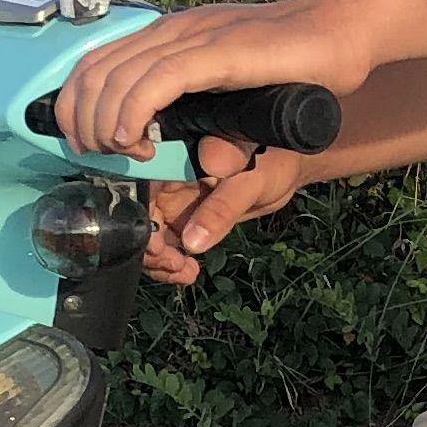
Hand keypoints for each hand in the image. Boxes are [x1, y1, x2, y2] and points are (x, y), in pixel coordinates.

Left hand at [54, 0, 375, 161]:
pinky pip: (157, 81)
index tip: (89, 146)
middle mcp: (172, 30)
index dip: (75, 107)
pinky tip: (134, 142)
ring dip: (105, 125)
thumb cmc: (293, 63)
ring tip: (120, 155)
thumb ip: (193, 103)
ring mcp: (194, 37)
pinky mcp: (218, 51)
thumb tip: (153, 137)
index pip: (95, 63)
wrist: (342, 32)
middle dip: (81, 121)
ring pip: (118, 78)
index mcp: (169, 35)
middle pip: (94, 72)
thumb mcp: (227, 86)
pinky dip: (133, 114)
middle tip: (99, 157)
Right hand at [140, 138, 307, 283]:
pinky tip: (188, 272)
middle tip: (173, 265)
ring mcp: (172, 197)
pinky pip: (166, 242)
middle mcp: (166, 175)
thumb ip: (223, 207)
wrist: (288, 168)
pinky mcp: (182, 215)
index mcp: (174, 154)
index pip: (139, 187)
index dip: (140, 220)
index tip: (157, 247)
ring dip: (159, 260)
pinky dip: (171, 262)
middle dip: (149, 247)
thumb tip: (193, 241)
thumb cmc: (274, 159)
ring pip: (149, 233)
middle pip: (138, 214)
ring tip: (183, 272)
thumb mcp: (250, 182)